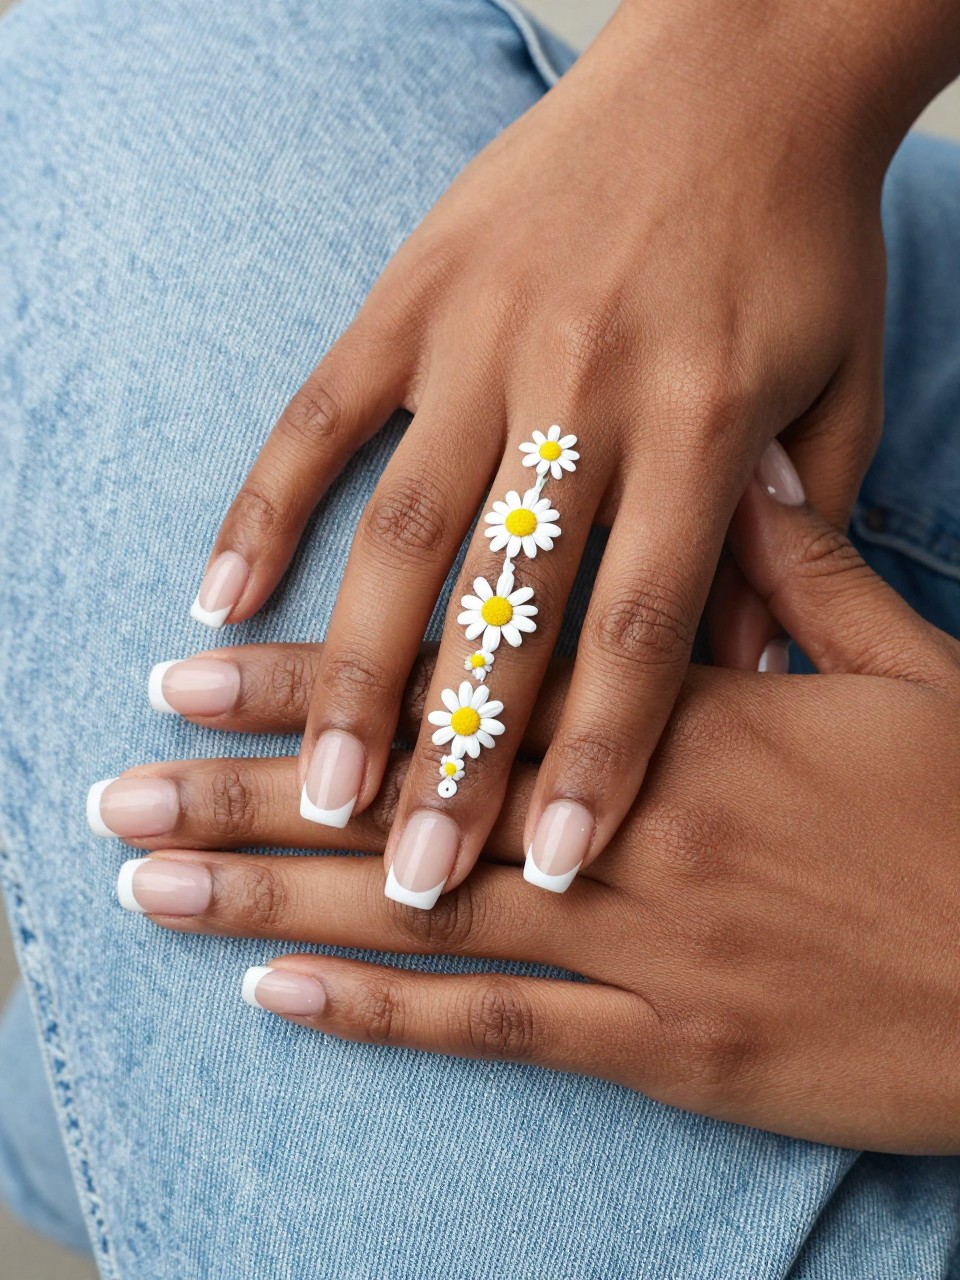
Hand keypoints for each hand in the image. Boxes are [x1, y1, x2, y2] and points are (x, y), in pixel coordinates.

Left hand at [102, 461, 959, 1152]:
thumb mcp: (914, 667)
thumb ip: (811, 574)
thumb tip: (743, 489)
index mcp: (684, 712)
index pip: (466, 679)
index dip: (324, 673)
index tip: (202, 663)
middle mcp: (635, 818)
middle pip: (408, 793)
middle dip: (254, 781)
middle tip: (125, 775)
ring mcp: (645, 943)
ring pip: (423, 916)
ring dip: (276, 894)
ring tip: (155, 881)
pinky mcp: (671, 1048)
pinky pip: (502, 1030)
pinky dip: (384, 1015)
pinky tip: (281, 994)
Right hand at [182, 0, 923, 904]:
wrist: (740, 64)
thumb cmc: (798, 239)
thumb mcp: (840, 392)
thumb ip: (800, 547)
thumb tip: (741, 687)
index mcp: (705, 425)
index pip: (638, 631)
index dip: (594, 761)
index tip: (542, 873)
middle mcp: (584, 390)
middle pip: (508, 608)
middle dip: (457, 754)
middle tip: (410, 874)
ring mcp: (486, 337)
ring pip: (405, 529)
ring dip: (354, 667)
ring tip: (314, 787)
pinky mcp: (416, 291)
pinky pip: (323, 410)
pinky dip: (264, 507)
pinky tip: (219, 604)